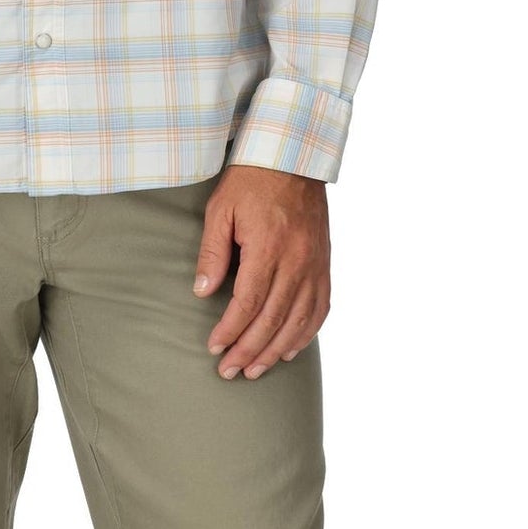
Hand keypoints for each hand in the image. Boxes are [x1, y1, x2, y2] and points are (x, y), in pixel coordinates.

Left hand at [191, 163, 329, 379]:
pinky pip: (320, 308)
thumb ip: (212, 251)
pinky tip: (289, 350)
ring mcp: (315, 264)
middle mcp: (297, 260)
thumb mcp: (221, 208)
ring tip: (255, 370)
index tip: (214, 348)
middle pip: (273, 319)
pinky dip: (306, 334)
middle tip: (229, 372)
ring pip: (298, 321)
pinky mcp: (325, 263)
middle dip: (249, 351)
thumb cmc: (250, 180)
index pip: (248, 303)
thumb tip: (202, 291)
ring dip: (275, 351)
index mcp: (268, 246)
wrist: (292, 156)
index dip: (230, 331)